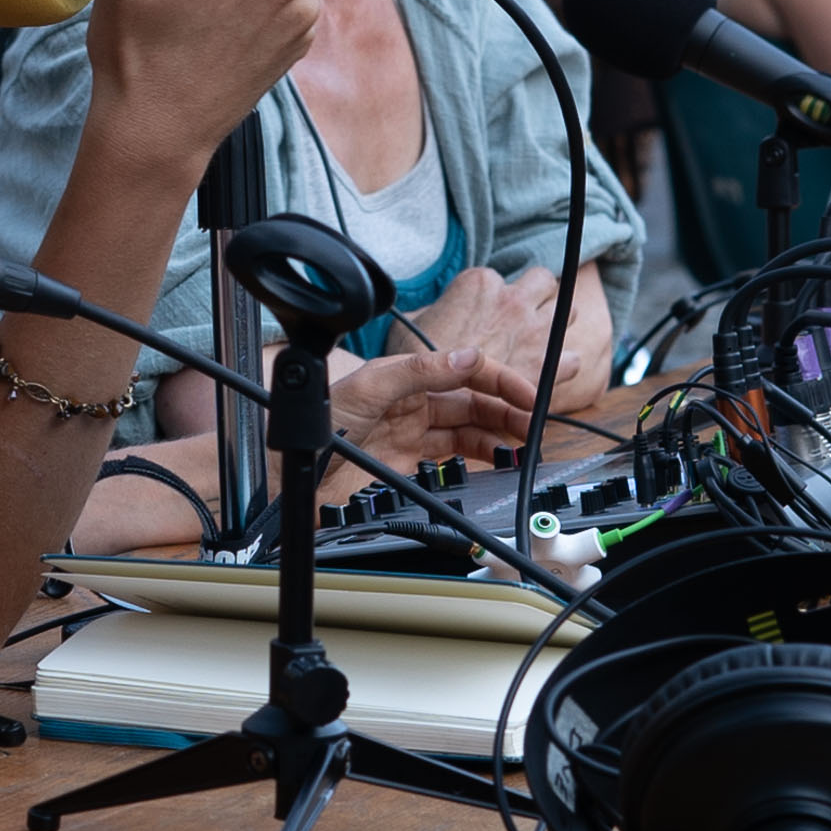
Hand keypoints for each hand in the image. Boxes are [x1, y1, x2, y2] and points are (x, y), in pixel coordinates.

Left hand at [324, 346, 536, 496]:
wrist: (293, 474)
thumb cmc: (319, 426)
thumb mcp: (367, 389)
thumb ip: (417, 371)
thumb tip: (466, 356)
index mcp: (405, 374)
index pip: (465, 368)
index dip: (501, 379)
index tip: (529, 395)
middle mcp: (413, 399)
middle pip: (474, 399)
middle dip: (509, 408)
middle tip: (536, 425)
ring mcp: (414, 431)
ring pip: (471, 427)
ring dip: (501, 432)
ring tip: (527, 444)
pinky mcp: (412, 461)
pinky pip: (457, 454)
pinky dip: (483, 455)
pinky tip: (501, 459)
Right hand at [413, 266, 604, 406]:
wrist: (425, 396)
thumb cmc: (415, 360)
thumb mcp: (414, 320)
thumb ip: (438, 309)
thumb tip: (443, 312)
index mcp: (481, 283)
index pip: (498, 278)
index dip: (493, 297)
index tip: (485, 314)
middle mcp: (513, 302)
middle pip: (543, 282)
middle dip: (537, 297)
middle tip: (522, 317)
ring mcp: (533, 332)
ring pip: (567, 312)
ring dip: (555, 326)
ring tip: (537, 342)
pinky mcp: (545, 366)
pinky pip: (570, 360)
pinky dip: (562, 367)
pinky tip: (547, 374)